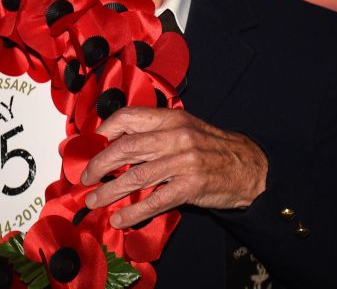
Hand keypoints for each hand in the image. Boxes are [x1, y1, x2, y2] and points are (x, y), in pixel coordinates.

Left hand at [79, 106, 268, 228]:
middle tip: (85, 177)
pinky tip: (120, 218)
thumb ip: (157, 133)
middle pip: (126, 148)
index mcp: (172, 118)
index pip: (130, 116)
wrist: (251, 168)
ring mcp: (184, 162)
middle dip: (100, 164)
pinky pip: (155, 201)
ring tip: (94, 200)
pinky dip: (133, 212)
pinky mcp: (191, 186)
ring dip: (110, 191)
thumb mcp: (187, 128)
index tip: (92, 143)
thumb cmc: (215, 148)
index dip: (106, 129)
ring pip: (136, 176)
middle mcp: (176, 136)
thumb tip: (120, 143)